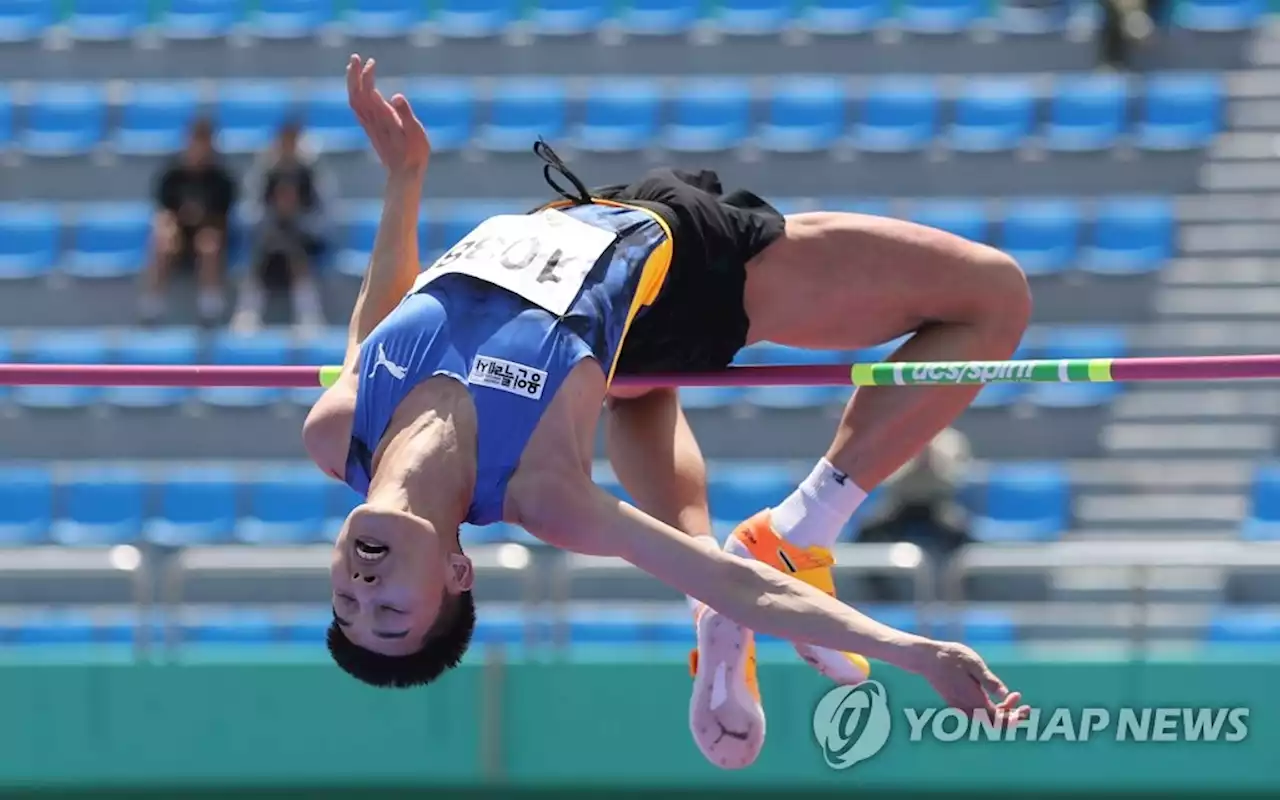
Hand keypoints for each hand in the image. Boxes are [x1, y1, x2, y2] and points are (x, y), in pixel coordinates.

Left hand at [346, 54, 429, 175]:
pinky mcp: (371, 131)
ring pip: (354, 101)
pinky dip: (356, 95)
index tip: (371, 62)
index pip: (368, 92)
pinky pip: (357, 109)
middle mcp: (373, 121)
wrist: (403, 175)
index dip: (366, 76)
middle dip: (353, 75)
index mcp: (383, 118)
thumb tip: (397, 96)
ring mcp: (370, 126)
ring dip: (353, 83)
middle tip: (355, 58)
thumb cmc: (414, 154)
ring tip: (354, 69)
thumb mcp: (416, 133)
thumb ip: (406, 114)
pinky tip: (360, 91)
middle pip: (355, 94)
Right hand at [914, 640, 1029, 720]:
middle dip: (1011, 716)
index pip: (999, 721)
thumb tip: (1005, 693)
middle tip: (1022, 702)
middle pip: (994, 723)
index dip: (1014, 717)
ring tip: (1012, 696)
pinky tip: (994, 694)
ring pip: (985, 719)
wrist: (926, 659)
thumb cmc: (951, 657)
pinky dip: (989, 708)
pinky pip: (977, 713)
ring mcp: (960, 707)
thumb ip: (989, 680)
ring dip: (1001, 712)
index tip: (1024, 704)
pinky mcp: (956, 703)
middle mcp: (967, 708)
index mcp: (974, 700)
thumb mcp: (974, 663)